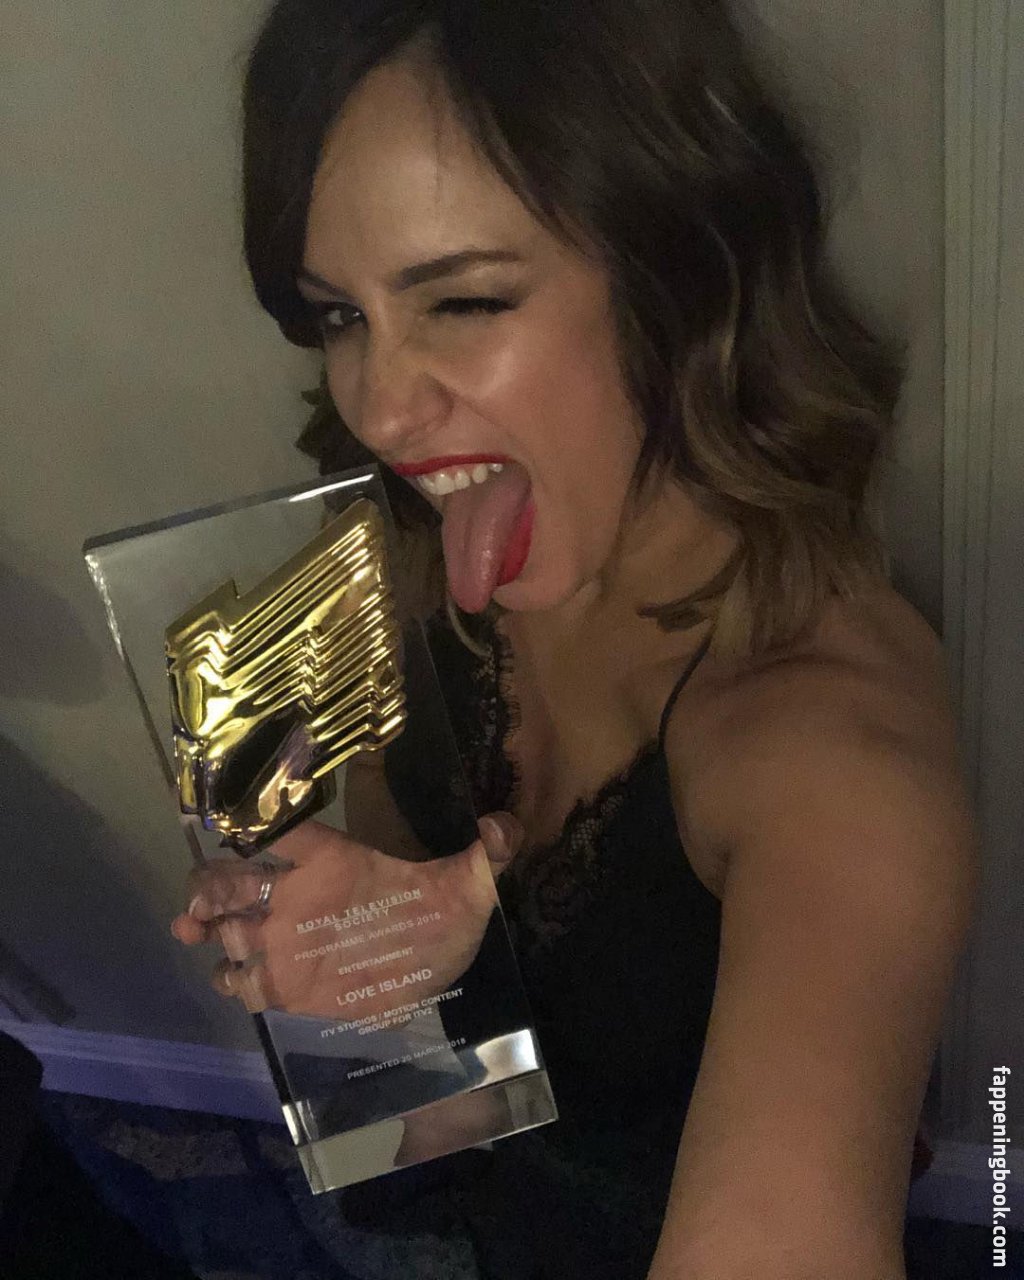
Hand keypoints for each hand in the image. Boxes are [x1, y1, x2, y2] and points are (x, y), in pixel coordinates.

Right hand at [170, 813, 522, 1021]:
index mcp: (334, 861)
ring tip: (190, 929)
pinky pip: (243, 981)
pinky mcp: (286, 986)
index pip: (291, 829)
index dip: (261, 821)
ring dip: (204, 925)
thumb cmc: (445, 920)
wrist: (437, 975)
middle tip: (200, 896)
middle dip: (210, 882)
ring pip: (228, 926)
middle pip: (238, 877)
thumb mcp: (472, 888)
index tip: (233, 820)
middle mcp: (299, 895)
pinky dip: (229, 979)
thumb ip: (489, 855)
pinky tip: (227, 979)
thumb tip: (508, 825)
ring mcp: (286, 941)